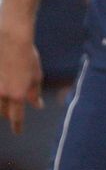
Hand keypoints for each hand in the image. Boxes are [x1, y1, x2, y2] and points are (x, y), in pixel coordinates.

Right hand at [0, 19, 42, 133]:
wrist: (10, 37)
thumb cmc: (27, 55)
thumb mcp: (36, 75)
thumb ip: (35, 92)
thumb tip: (37, 105)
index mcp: (17, 95)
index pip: (16, 117)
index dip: (17, 126)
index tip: (18, 131)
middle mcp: (2, 93)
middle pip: (3, 111)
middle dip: (8, 114)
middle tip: (12, 114)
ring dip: (1, 104)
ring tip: (6, 103)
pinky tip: (3, 86)